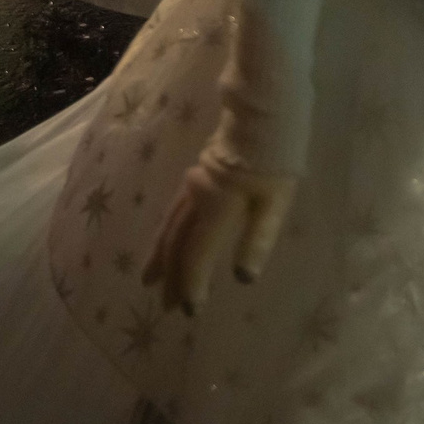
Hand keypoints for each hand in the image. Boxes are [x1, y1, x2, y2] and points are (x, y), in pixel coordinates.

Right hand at [143, 158, 297, 315]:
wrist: (262, 112)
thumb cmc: (273, 159)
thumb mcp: (275, 201)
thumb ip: (258, 238)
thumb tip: (243, 279)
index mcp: (215, 208)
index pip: (196, 255)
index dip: (191, 284)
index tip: (189, 312)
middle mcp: (196, 199)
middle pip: (177, 244)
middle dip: (171, 277)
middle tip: (165, 306)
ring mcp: (192, 186)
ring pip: (169, 227)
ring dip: (160, 256)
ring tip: (148, 279)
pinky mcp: (195, 176)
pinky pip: (172, 212)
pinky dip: (164, 233)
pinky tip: (163, 239)